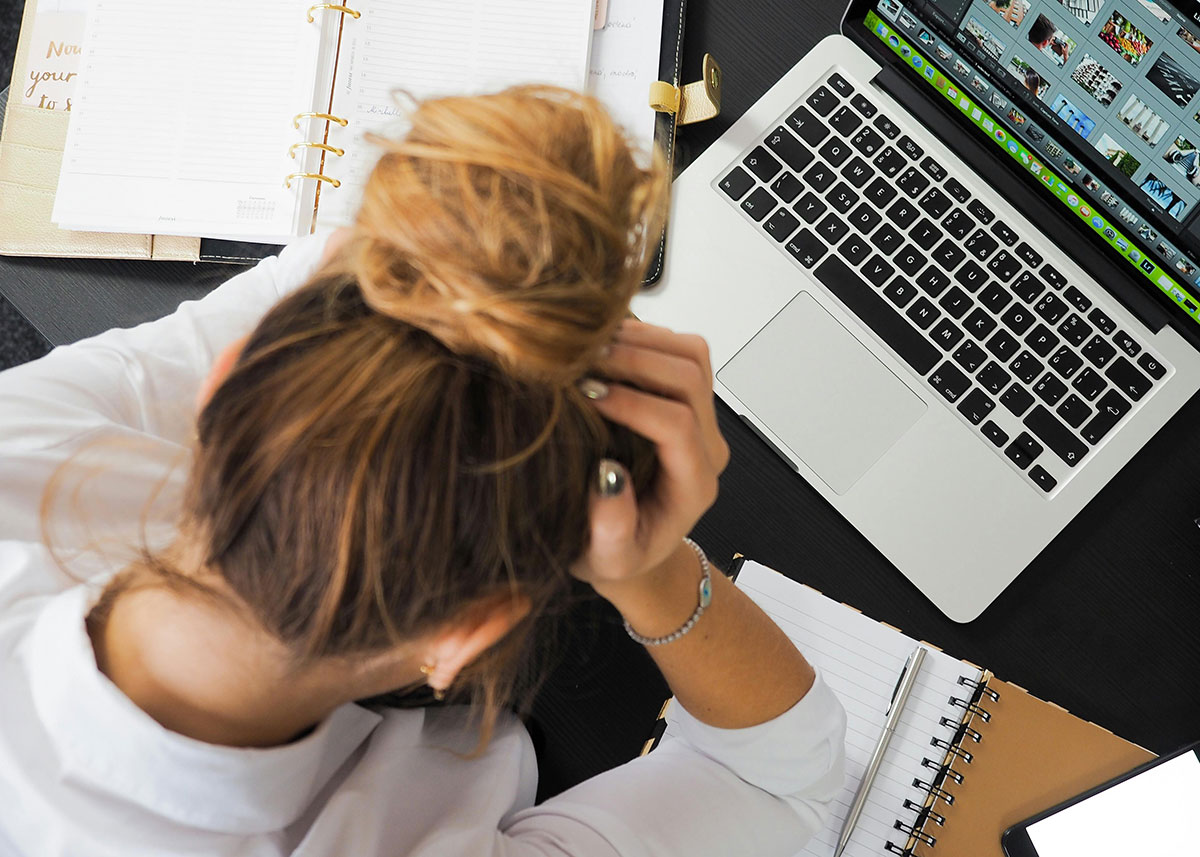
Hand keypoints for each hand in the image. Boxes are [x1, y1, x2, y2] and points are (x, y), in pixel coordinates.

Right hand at [573, 320, 729, 591]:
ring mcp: (701, 417)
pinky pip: (678, 349)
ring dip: (641, 340)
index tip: (586, 395)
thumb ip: (611, 529)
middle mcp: (706, 446)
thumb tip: (607, 476)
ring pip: (691, 354)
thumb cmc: (617, 554)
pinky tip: (601, 345)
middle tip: (581, 361)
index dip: (632, 403)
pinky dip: (642, 336)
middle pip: (690, 378)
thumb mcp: (607, 559)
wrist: (632, 545)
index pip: (677, 425)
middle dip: (635, 360)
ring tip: (589, 347)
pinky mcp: (686, 397)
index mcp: (693, 484)